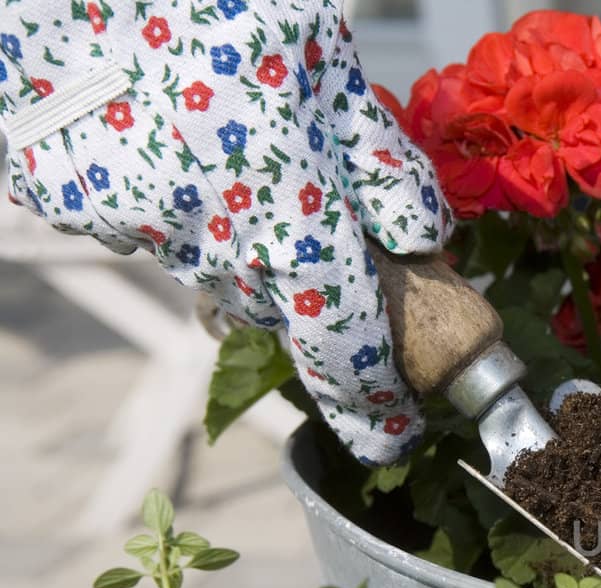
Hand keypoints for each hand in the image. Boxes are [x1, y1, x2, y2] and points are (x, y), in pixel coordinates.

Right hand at [0, 0, 451, 463]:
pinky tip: (181, 136)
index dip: (375, 408)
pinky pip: (158, 230)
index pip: (347, 354)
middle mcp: (216, 247)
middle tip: (332, 242)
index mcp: (293, 221)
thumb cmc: (221, 5)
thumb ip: (382, 167)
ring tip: (249, 159)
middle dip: (319, 296)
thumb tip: (421, 242)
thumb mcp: (331, 68)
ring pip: (221, 273)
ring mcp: (142, 232)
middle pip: (287, 312)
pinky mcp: (83, 207)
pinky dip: (184, 204)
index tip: (397, 436)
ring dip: (251, 245)